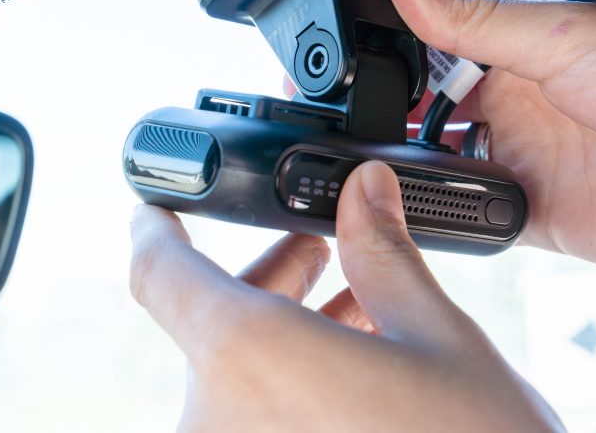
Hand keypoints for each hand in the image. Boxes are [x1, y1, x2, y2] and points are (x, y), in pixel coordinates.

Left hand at [130, 161, 563, 431]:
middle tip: (320, 250)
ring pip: (234, 376)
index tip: (163, 207)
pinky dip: (286, 385)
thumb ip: (384, 253)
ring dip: (283, 333)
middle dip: (268, 277)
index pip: (160, 272)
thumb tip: (365, 186)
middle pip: (211, 324)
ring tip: (358, 306)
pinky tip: (353, 367)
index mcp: (250, 359)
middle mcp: (216, 422)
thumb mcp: (438, 338)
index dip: (157, 227)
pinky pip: (251, 420)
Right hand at [382, 0, 595, 339]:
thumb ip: (470, 16)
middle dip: (392, 122)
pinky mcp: (541, 218)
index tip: (349, 71)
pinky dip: (451, 222)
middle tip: (353, 126)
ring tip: (384, 172)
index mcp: (521, 50)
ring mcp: (528, 164)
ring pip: (446, 174)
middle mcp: (520, 106)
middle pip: (430, 116)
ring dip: (416, 175)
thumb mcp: (560, 37)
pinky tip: (430, 212)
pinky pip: (478, 224)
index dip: (391, 64)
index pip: (435, 53)